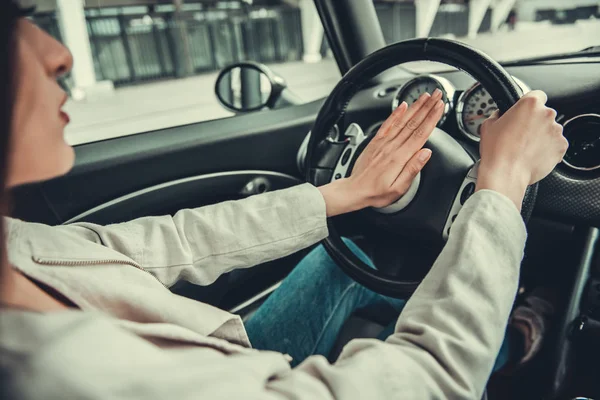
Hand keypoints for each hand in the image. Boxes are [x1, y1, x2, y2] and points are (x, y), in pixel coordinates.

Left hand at [319, 89, 444, 215]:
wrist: (354, 190)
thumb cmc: (376, 192)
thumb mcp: (398, 188)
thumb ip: (413, 169)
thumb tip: (426, 153)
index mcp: (399, 157)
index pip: (420, 133)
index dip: (432, 118)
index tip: (440, 106)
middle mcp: (391, 146)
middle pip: (414, 122)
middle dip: (427, 107)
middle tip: (438, 95)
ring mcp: (383, 143)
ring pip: (403, 120)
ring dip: (415, 107)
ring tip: (425, 96)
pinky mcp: (376, 142)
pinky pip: (387, 124)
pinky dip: (396, 113)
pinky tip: (403, 106)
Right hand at [476, 90, 567, 209]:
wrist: (505, 173)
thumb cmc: (497, 151)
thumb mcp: (488, 125)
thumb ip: (498, 114)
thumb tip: (501, 115)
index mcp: (530, 104)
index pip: (537, 95)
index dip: (529, 104)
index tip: (525, 112)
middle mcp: (546, 115)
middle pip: (544, 113)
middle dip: (534, 122)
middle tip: (520, 134)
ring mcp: (556, 131)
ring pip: (550, 129)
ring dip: (541, 136)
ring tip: (526, 147)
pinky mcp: (561, 147)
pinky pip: (556, 144)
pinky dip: (548, 148)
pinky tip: (533, 154)